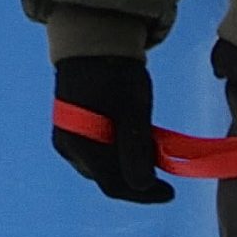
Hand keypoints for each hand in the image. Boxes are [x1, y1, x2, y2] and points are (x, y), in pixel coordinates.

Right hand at [51, 56, 174, 204]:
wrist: (92, 42)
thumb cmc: (116, 73)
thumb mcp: (134, 110)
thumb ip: (136, 150)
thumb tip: (143, 186)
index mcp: (84, 146)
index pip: (115, 186)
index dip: (144, 194)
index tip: (170, 192)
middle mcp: (70, 149)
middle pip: (108, 179)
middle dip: (136, 178)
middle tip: (161, 164)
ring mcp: (66, 141)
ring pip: (102, 168)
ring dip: (126, 166)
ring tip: (148, 149)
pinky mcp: (69, 132)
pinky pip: (95, 154)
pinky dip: (116, 154)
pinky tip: (130, 140)